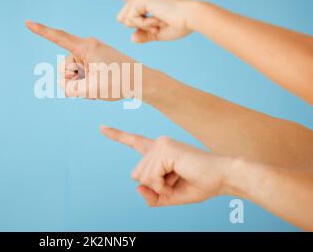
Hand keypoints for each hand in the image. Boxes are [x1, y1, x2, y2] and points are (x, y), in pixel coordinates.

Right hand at [26, 21, 141, 100]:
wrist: (142, 81)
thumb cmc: (120, 82)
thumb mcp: (92, 90)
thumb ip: (72, 89)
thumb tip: (65, 86)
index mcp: (87, 47)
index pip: (59, 37)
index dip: (42, 31)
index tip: (28, 22)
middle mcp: (87, 47)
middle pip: (64, 65)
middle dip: (71, 79)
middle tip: (89, 86)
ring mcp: (91, 54)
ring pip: (72, 72)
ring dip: (80, 83)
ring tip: (97, 87)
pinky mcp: (95, 61)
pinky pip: (81, 73)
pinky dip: (86, 82)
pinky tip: (99, 87)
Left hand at [85, 0, 193, 41]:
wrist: (191, 18)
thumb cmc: (178, 25)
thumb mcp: (156, 33)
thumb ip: (143, 35)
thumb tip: (131, 37)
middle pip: (121, 19)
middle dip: (137, 27)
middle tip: (157, 23)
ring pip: (126, 20)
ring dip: (142, 26)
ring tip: (159, 21)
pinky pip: (131, 20)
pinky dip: (144, 24)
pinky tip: (157, 19)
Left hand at [100, 126, 229, 206]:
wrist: (222, 178)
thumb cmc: (199, 184)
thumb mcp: (170, 196)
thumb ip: (152, 195)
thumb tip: (137, 187)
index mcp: (158, 152)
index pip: (134, 142)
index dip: (117, 135)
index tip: (102, 127)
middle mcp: (157, 144)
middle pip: (136, 175)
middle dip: (156, 187)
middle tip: (178, 181)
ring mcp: (160, 144)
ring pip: (143, 177)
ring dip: (161, 187)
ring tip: (180, 177)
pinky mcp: (165, 149)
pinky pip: (151, 177)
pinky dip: (163, 185)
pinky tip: (178, 175)